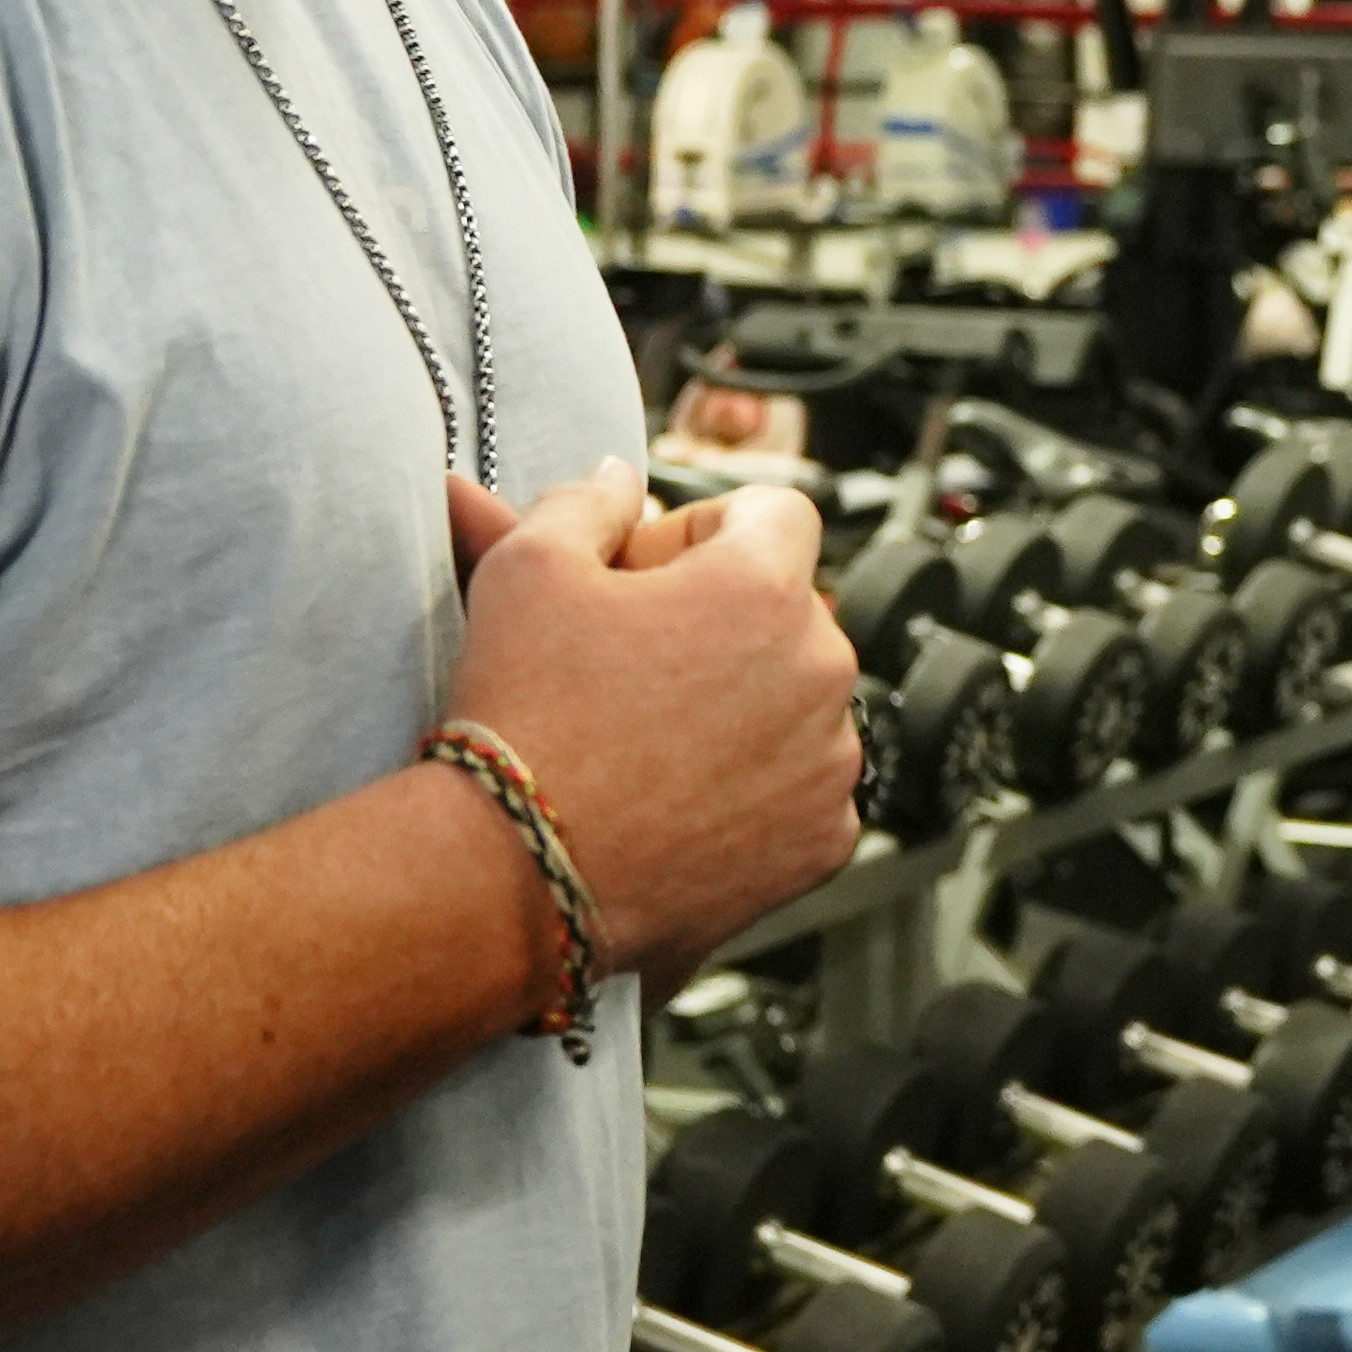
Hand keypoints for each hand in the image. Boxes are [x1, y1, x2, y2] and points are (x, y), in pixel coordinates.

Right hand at [433, 460, 861, 983]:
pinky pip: (804, 786)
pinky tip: (677, 796)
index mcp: (764, 587)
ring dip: (742, 703)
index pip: (776, 512)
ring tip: (646, 735)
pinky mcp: (823, 840)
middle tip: (631, 659)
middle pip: (786, 610)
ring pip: (798, 700)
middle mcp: (821, 668)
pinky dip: (757, 787)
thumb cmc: (525, 718)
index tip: (651, 572)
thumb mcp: (528, 566)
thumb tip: (620, 476)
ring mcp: (831, 761)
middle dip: (720, 621)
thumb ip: (588, 498)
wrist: (519, 875)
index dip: (707, 529)